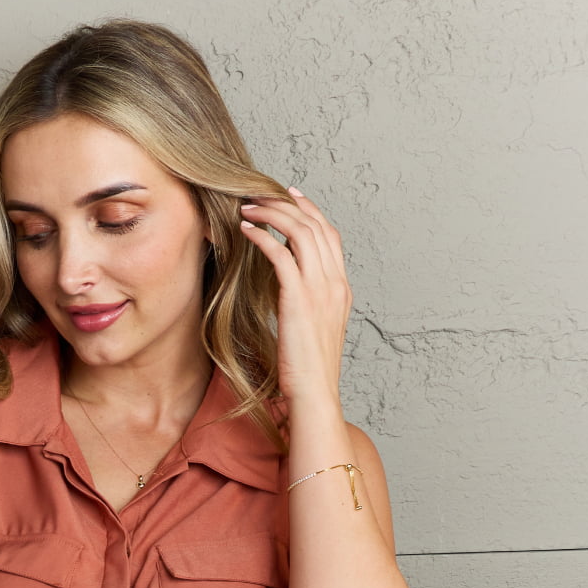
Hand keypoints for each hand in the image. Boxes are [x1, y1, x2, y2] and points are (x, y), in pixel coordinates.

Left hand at [240, 189, 352, 404]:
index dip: (310, 210)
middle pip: (315, 225)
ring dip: (271, 214)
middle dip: (286, 203)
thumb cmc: (309, 370)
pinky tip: (245, 231)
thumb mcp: (315, 329)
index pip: (330, 234)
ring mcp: (320, 289)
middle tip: (259, 194)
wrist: (316, 394)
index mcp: (341, 288)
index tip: (290, 194)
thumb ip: (308, 301)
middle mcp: (335, 282)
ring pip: (300, 232)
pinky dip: (262, 237)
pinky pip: (281, 254)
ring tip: (247, 207)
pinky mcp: (299, 298)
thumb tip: (289, 286)